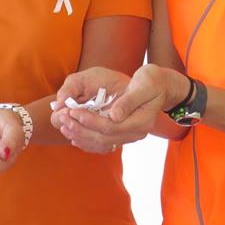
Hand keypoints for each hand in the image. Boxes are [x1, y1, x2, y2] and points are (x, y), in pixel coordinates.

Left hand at [52, 65, 186, 153]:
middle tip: (62, 118)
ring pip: (102, 143)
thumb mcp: (144, 84)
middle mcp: (137, 133)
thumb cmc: (152, 80)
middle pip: (103, 138)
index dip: (89, 120)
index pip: (110, 127)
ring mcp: (131, 136)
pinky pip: (104, 144)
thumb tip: (113, 115)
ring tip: (64, 126)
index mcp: (141, 121)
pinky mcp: (123, 134)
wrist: (162, 85)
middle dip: (80, 129)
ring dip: (81, 136)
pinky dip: (87, 141)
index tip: (72, 111)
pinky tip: (74, 135)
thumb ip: (129, 100)